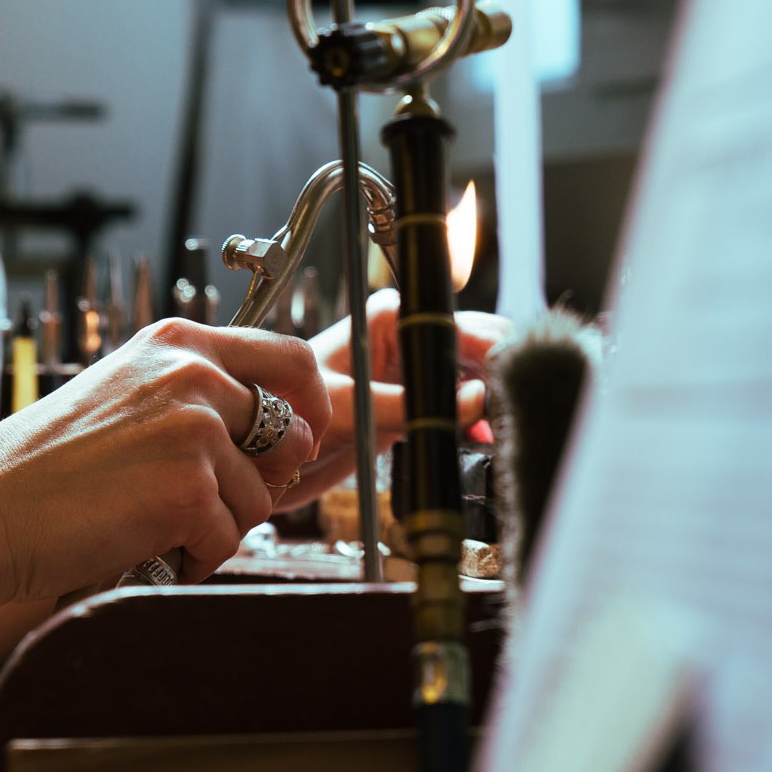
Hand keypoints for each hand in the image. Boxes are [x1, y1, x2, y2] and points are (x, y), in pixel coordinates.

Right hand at [0, 319, 330, 601]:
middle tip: (213, 499)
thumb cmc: (48, 467)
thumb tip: (281, 429)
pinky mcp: (189, 490)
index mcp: (178, 344)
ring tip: (152, 523)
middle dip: (268, 477)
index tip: (306, 435)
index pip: (290, 357)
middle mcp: (192, 375)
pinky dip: (194, 557)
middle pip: (292, 432)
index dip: (311, 404)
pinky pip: (229, 540)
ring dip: (217, 525)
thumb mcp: (128, 395)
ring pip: (261, 497)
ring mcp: (193, 431)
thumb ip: (198, 397)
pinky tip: (144, 545)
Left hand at [286, 290, 509, 507]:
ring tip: (507, 427)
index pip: (458, 328)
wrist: (255, 452)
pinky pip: (456, 409)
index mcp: (389, 319)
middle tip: (516, 408)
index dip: (491, 352)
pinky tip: (483, 439)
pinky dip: (474, 423)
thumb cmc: (281, 410)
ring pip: (471, 381)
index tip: (511, 379)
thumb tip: (473, 399)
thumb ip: (411, 405)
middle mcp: (405, 341)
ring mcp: (411, 375)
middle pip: (473, 351)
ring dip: (491, 401)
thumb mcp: (349, 408)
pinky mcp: (411, 407)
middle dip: (497, 376)